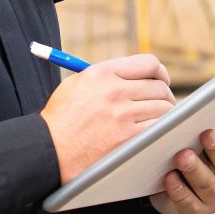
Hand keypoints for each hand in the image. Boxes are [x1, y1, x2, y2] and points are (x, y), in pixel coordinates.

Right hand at [41, 54, 175, 183]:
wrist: (49, 150)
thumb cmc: (60, 119)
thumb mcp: (76, 84)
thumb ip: (105, 75)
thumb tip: (135, 75)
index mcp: (102, 73)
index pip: (148, 64)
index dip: (160, 72)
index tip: (161, 80)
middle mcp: (115, 91)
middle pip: (159, 87)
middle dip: (164, 95)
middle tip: (162, 104)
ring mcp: (123, 115)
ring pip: (164, 108)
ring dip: (165, 114)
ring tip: (160, 120)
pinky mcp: (128, 138)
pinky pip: (159, 128)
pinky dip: (162, 130)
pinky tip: (156, 134)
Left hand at [149, 114, 214, 213]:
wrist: (172, 191)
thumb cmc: (192, 156)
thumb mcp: (202, 144)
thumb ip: (208, 130)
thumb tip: (198, 112)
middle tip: (207, 133)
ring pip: (207, 184)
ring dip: (194, 169)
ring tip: (182, 155)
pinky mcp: (193, 213)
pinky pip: (186, 201)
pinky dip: (177, 188)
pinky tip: (169, 177)